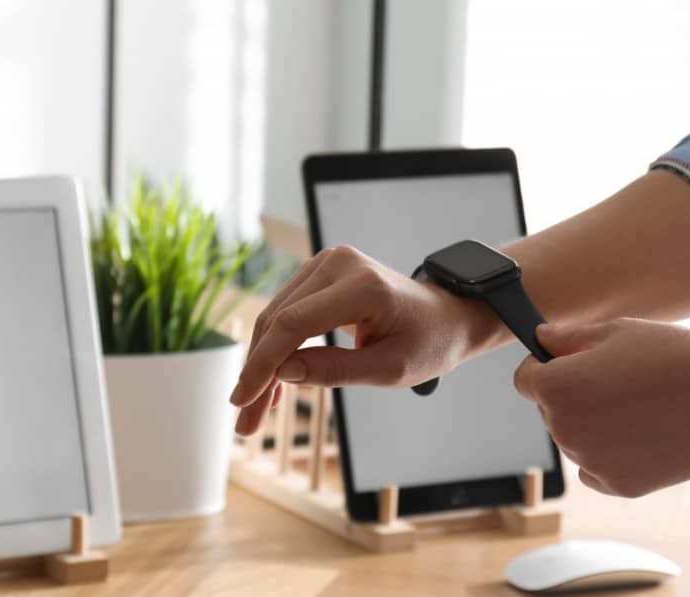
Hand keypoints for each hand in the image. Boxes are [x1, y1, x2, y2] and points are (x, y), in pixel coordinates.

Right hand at [229, 245, 496, 434]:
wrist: (448, 316)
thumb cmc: (428, 343)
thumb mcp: (389, 370)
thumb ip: (335, 371)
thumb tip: (282, 373)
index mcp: (363, 287)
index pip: (294, 325)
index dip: (262, 365)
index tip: (242, 400)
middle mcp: (340, 264)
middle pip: (278, 320)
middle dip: (257, 373)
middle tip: (246, 423)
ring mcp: (329, 263)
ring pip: (276, 316)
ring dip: (262, 364)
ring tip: (255, 412)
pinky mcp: (322, 272)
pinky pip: (288, 311)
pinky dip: (277, 347)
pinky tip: (272, 385)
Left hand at [514, 318, 689, 497]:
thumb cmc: (673, 356)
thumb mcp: (615, 332)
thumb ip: (567, 337)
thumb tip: (540, 338)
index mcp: (556, 388)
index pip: (526, 380)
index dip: (544, 367)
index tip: (570, 363)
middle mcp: (564, 429)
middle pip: (552, 411)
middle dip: (574, 396)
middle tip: (621, 381)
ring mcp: (590, 461)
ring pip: (578, 440)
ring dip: (595, 426)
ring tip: (643, 406)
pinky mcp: (618, 485)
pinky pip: (598, 469)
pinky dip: (612, 455)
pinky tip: (645, 433)